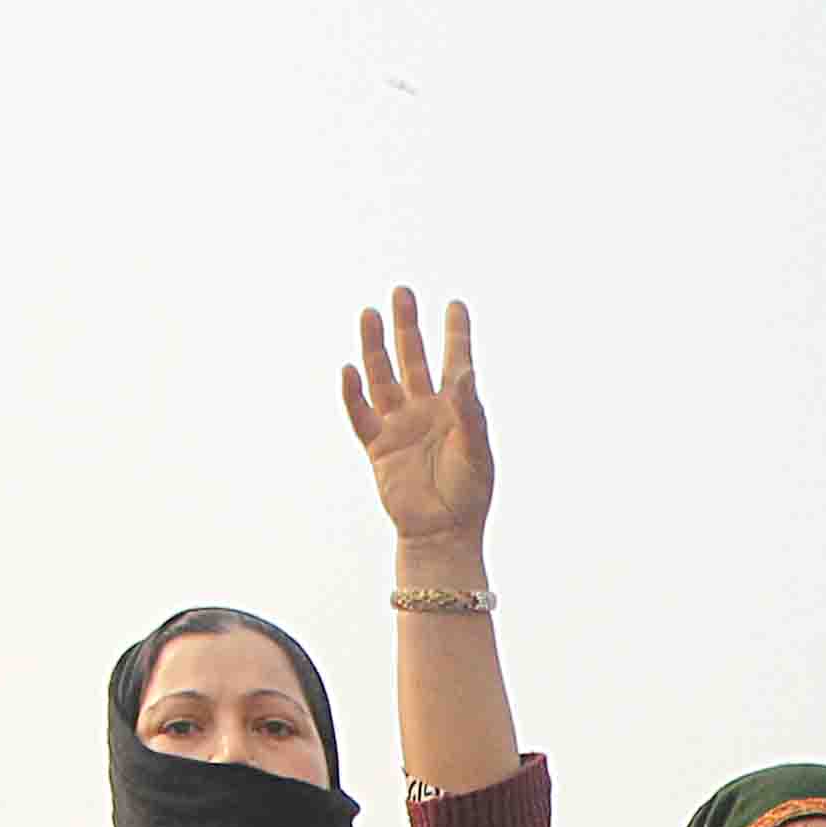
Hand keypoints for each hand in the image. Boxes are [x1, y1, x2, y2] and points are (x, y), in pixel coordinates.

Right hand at [342, 289, 494, 546]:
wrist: (442, 533)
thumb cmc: (468, 494)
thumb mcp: (476, 450)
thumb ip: (470, 411)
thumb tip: (465, 372)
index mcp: (456, 408)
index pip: (455, 361)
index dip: (456, 333)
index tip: (456, 305)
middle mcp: (425, 410)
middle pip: (413, 359)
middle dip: (407, 327)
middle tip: (402, 292)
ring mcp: (400, 426)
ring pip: (383, 378)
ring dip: (376, 348)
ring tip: (369, 313)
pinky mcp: (378, 447)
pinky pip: (361, 414)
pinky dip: (353, 393)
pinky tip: (348, 368)